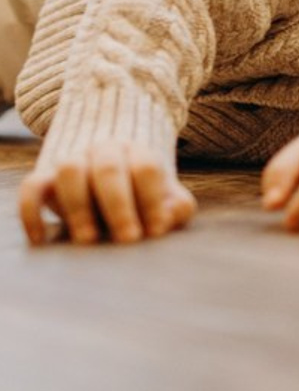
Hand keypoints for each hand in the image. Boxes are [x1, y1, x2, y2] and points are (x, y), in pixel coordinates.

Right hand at [19, 141, 196, 246]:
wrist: (108, 159)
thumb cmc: (141, 189)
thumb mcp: (164, 195)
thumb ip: (175, 207)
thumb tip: (167, 221)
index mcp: (139, 151)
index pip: (146, 167)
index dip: (153, 199)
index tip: (156, 231)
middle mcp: (104, 150)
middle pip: (109, 168)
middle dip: (120, 206)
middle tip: (128, 240)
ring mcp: (73, 160)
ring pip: (70, 170)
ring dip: (78, 206)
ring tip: (88, 240)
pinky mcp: (44, 176)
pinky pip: (31, 187)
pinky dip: (32, 211)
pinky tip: (41, 238)